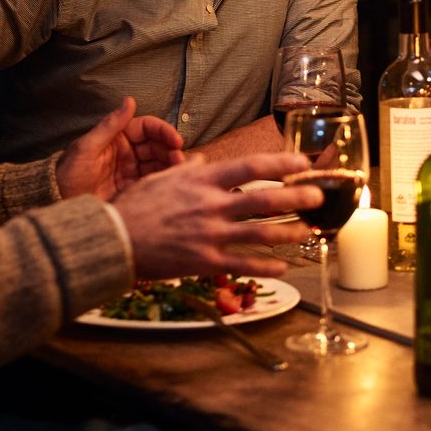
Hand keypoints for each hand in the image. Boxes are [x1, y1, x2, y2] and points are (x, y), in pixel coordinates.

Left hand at [56, 97, 185, 200]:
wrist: (58, 201)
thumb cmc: (69, 172)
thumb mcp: (88, 146)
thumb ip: (111, 124)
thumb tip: (129, 100)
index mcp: (117, 136)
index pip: (147, 128)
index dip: (163, 132)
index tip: (176, 141)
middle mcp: (127, 151)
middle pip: (157, 146)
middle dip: (171, 150)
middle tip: (180, 160)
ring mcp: (131, 170)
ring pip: (159, 163)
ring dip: (171, 165)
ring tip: (180, 172)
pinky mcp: (132, 188)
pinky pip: (153, 181)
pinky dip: (165, 180)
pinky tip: (172, 183)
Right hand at [111, 151, 321, 280]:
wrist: (112, 241)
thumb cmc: (134, 208)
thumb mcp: (161, 178)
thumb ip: (189, 171)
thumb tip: (207, 163)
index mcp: (202, 181)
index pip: (251, 167)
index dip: (281, 164)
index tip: (302, 164)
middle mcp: (211, 206)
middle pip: (265, 200)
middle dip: (297, 198)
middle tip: (318, 196)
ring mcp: (210, 235)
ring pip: (260, 234)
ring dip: (289, 232)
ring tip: (308, 231)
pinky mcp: (205, 262)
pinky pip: (244, 265)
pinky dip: (267, 267)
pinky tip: (283, 267)